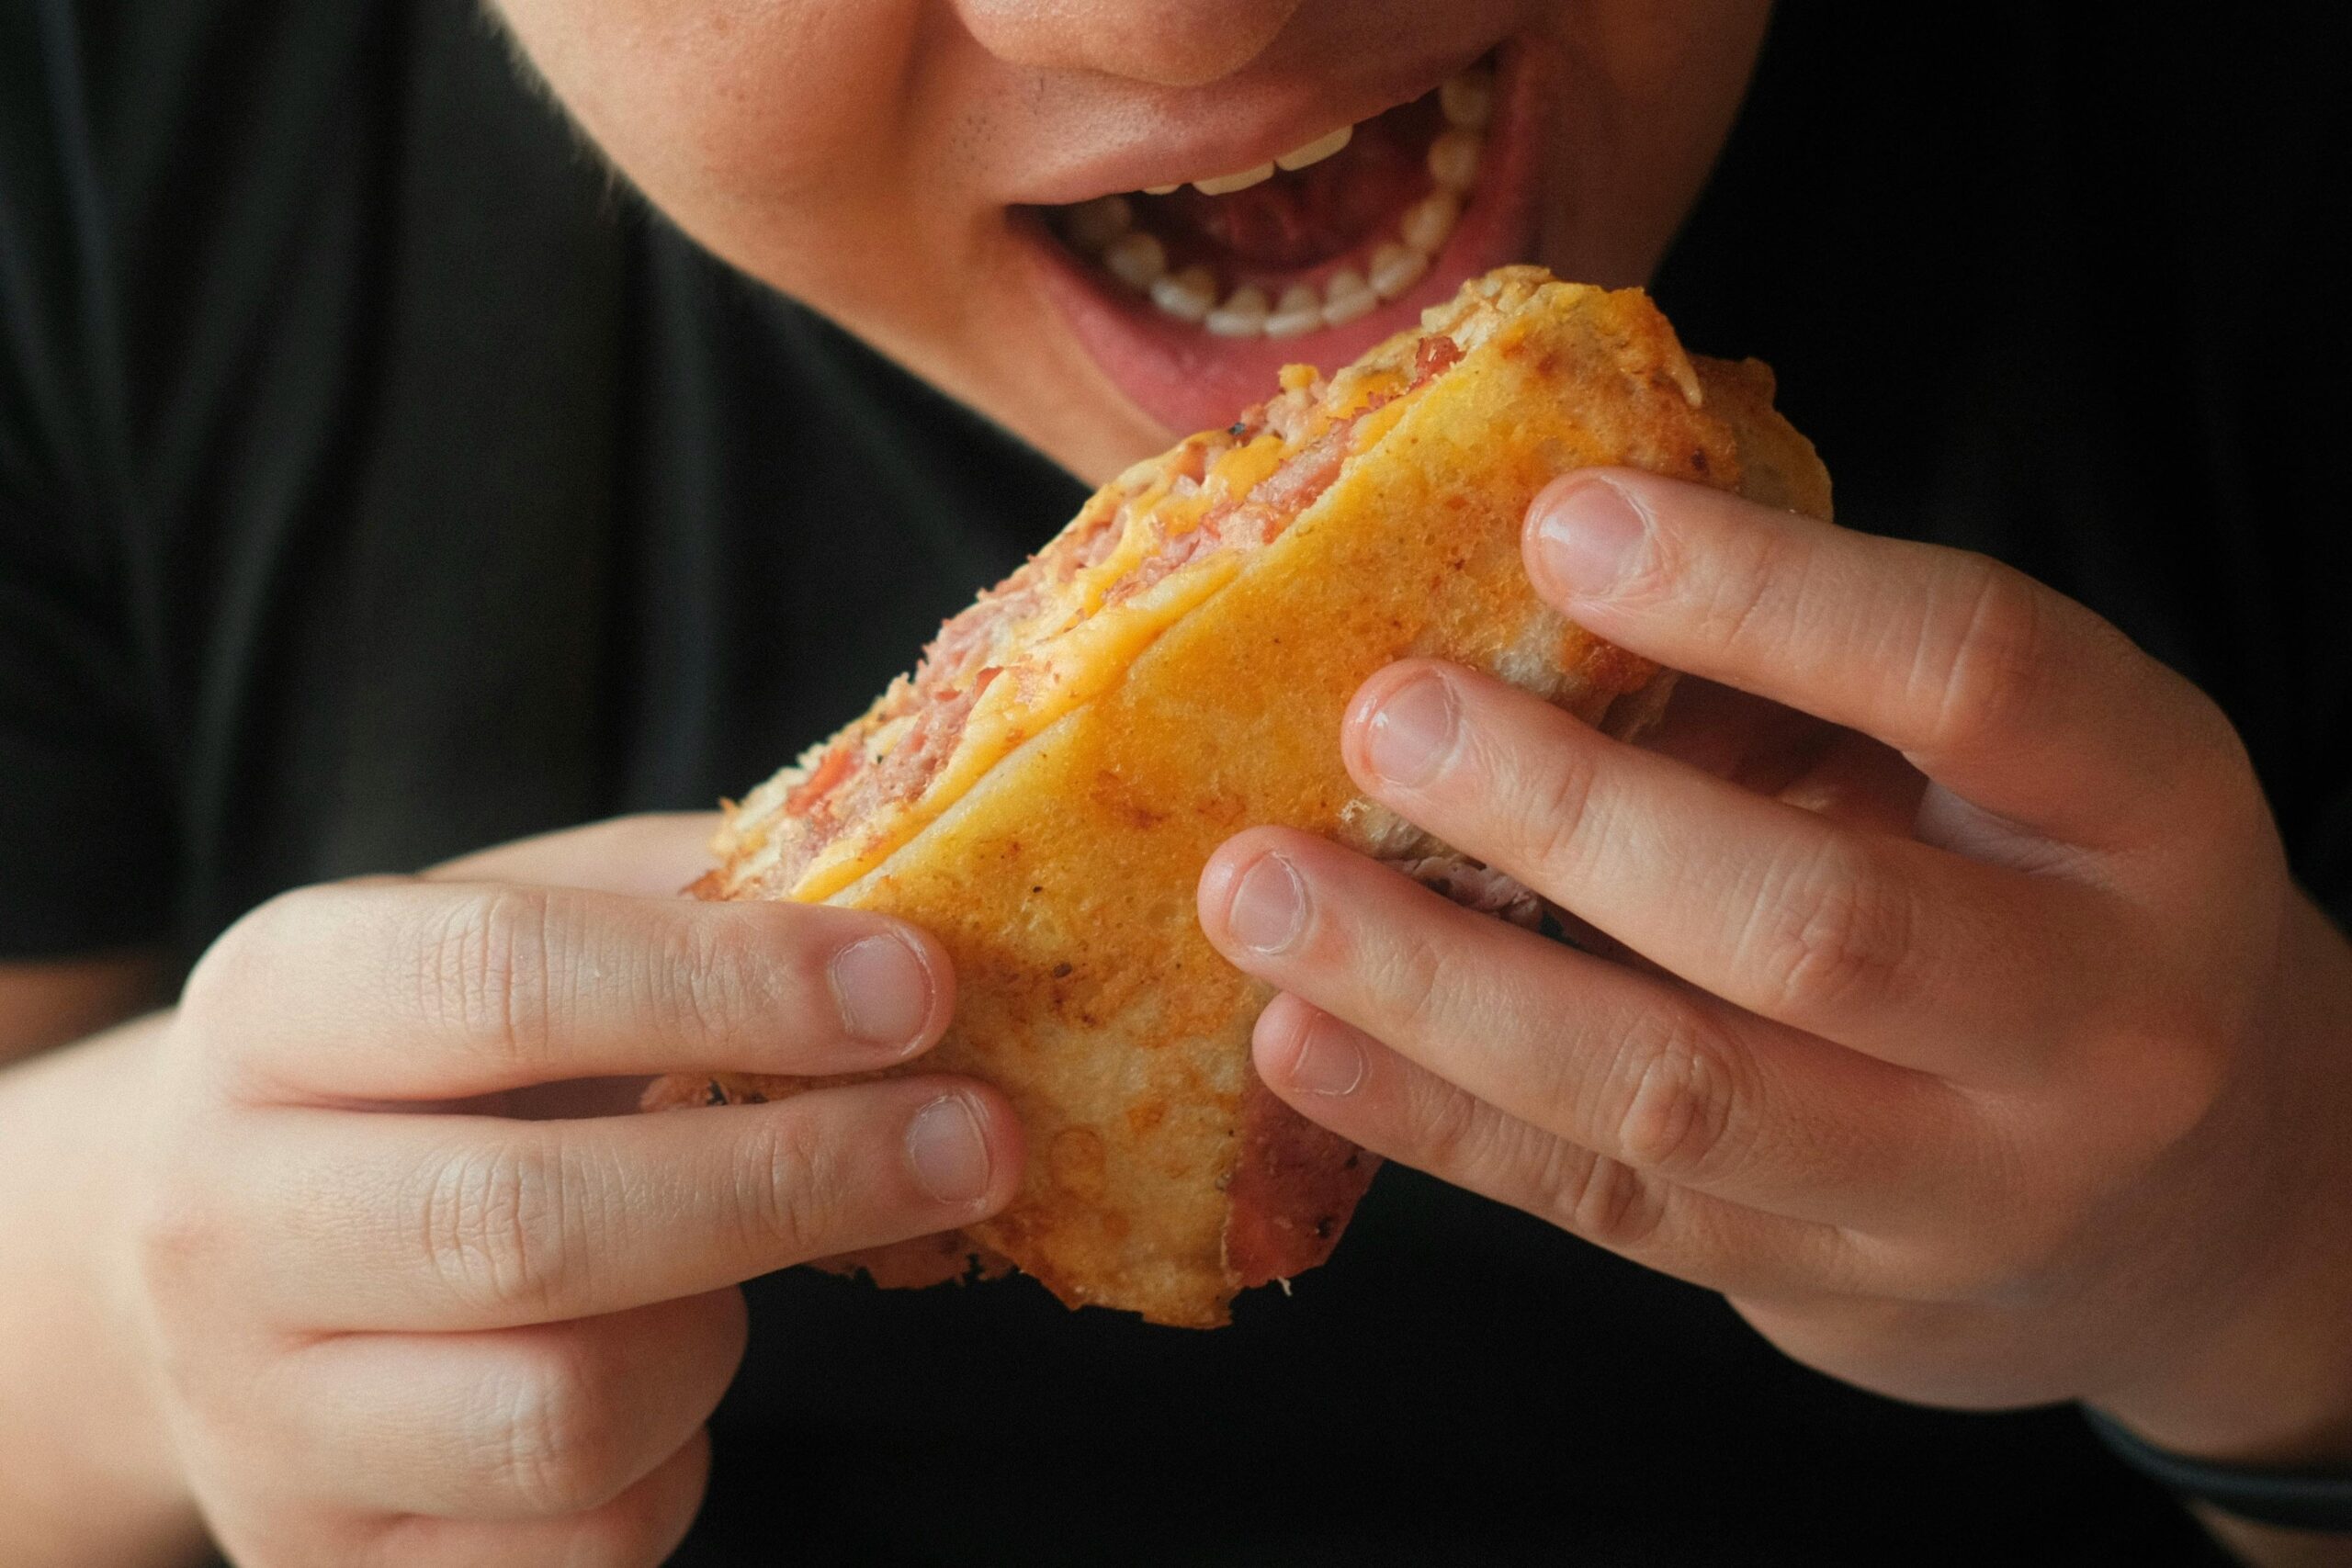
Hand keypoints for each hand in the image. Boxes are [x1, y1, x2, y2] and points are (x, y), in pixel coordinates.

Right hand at [129, 815, 1022, 1565]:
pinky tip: (671, 1373)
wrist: (213, 1248)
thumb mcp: (522, 929)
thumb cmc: (433, 1064)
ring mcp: (262, 1416)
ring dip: (720, 1336)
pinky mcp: (335, 1559)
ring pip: (564, 1413)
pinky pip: (583, 1542)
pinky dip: (679, 1461)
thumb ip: (692, 900)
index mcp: (277, 1005)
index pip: (501, 982)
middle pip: (531, 1226)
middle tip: (978, 1140)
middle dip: (797, 1181)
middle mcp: (227, 1217)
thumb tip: (917, 902)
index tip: (916, 985)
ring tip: (752, 1269)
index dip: (730, 984)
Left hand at [1199, 471, 2351, 1464]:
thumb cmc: (2023, 893)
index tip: (1559, 521)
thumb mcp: (1979, 761)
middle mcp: (2088, 1020)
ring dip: (1440, 987)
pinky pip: (1605, 1206)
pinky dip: (1433, 1120)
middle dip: (1565, 813)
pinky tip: (1299, 1038)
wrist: (2170, 1196)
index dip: (1761, 591)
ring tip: (1262, 892)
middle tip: (1381, 717)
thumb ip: (1794, 680)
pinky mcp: (1824, 1286)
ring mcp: (1958, 1187)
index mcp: (2145, 809)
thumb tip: (1510, 589)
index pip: (1971, 673)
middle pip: (1811, 923)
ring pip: (1677, 1093)